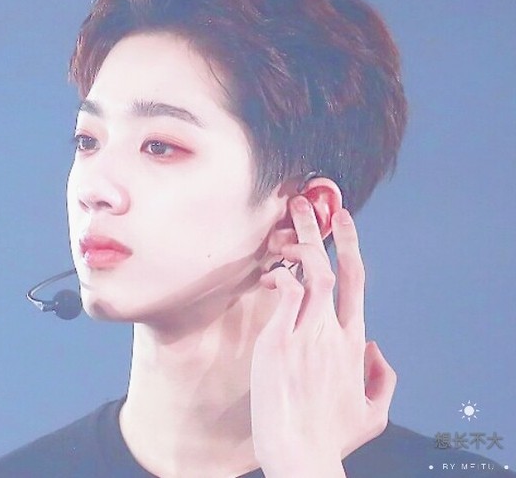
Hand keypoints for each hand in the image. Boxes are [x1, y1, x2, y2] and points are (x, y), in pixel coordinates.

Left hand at [250, 196, 395, 476]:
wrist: (301, 452)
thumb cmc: (330, 436)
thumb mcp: (374, 411)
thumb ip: (383, 377)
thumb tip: (377, 348)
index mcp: (354, 343)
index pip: (356, 285)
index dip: (351, 248)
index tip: (343, 224)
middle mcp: (333, 331)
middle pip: (334, 269)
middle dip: (325, 231)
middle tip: (311, 202)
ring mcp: (307, 333)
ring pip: (309, 275)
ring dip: (300, 241)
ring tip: (289, 217)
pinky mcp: (281, 341)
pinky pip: (284, 296)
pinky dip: (279, 277)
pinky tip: (271, 273)